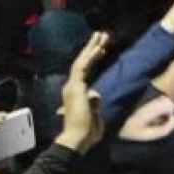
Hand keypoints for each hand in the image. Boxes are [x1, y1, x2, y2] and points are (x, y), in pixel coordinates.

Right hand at [57, 32, 109, 152]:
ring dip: (92, 47)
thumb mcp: (95, 115)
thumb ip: (94, 104)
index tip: (102, 49)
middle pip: (82, 63)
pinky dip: (91, 57)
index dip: (93, 58)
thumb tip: (96, 94)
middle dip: (92, 48)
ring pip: (82, 61)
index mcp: (76, 93)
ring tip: (101, 35)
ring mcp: (72, 86)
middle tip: (102, 35)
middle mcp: (72, 87)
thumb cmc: (87, 132)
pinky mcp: (76, 87)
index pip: (85, 70)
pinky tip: (99, 48)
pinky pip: (83, 68)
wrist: (77, 139)